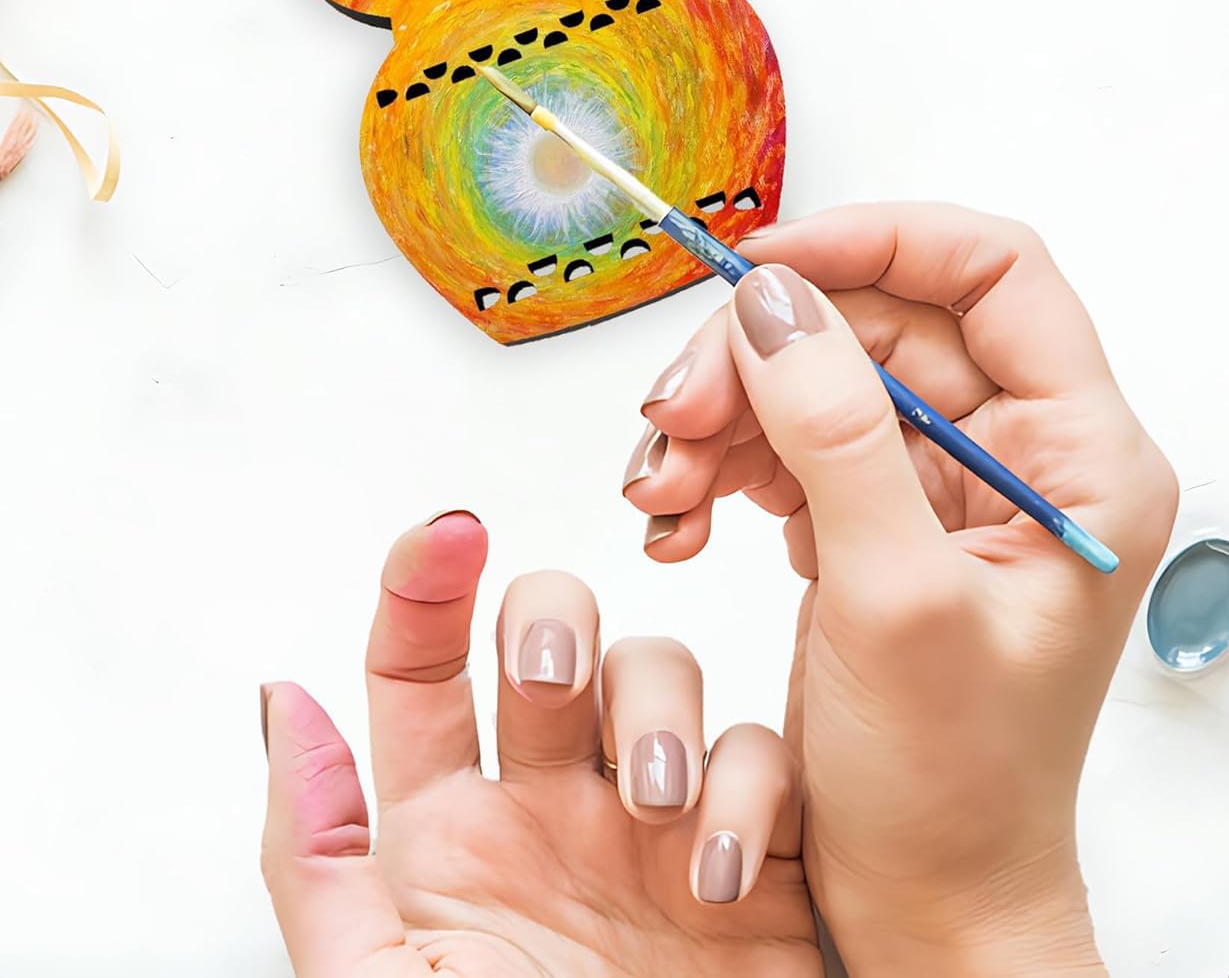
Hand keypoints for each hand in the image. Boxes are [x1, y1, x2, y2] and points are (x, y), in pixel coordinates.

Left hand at [259, 513, 818, 976]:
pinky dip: (751, 792)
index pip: (424, 668)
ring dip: (661, 709)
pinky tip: (724, 875)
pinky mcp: (754, 847)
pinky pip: (761, 757)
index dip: (426, 586)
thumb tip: (282, 699)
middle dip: (554, 618)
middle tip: (550, 675)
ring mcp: (654, 820)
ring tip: (658, 807)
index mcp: (450, 834)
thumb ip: (319, 852)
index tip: (446, 537)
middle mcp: (552, 805)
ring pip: (661, 669)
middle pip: (552, 633)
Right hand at [626, 204, 1177, 976]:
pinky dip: (725, 463)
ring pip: (823, 378)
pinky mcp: (881, 519)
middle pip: (881, 323)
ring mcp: (945, 486)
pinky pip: (794, 442)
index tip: (762, 267)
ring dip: (727, 414)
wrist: (923, 902)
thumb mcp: (893, 599)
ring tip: (660, 488)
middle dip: (765, 356)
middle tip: (673, 416)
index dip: (877, 242)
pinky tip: (679, 519)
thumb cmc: (951, 785)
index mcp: (1081, 456)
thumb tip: (775, 302)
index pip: (993, 273)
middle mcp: (1023, 453)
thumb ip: (836, 434)